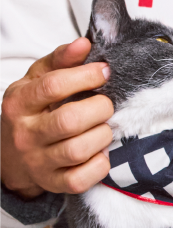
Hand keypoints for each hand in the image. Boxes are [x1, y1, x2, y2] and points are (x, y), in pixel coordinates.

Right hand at [0, 38, 113, 198]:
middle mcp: (25, 133)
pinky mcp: (52, 183)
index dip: (85, 76)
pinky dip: (99, 165)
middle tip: (105, 105)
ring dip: (101, 135)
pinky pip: (80, 179)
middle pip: (68, 121)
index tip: (104, 72)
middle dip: (99, 109)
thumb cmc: (33, 110)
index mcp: (20, 103)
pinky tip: (100, 152)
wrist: (11, 155)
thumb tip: (84, 44)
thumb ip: (60, 60)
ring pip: (77, 150)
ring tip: (103, 127)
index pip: (53, 86)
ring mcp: (38, 161)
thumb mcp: (38, 80)